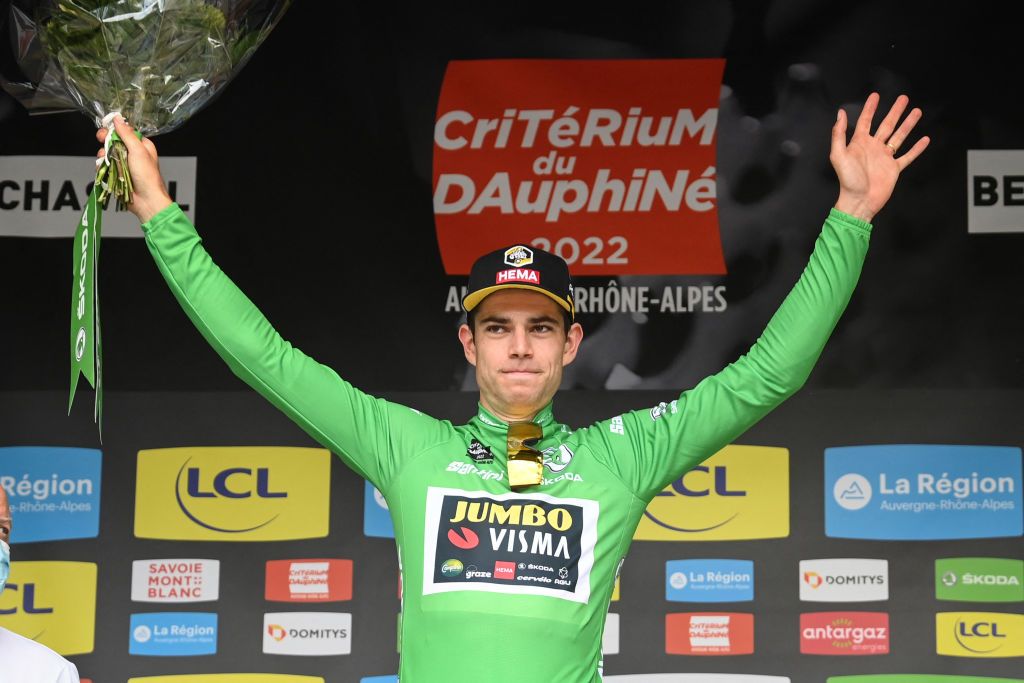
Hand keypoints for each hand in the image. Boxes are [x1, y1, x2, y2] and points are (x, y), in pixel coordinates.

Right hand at [96, 116, 172, 222]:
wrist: (146, 200)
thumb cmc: (147, 176)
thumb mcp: (138, 151)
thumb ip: (127, 134)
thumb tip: (118, 119)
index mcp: (142, 145)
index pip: (125, 132)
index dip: (114, 129)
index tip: (105, 128)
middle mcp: (133, 153)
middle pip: (114, 141)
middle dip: (106, 142)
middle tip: (101, 141)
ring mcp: (125, 164)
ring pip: (107, 153)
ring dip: (104, 155)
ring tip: (105, 160)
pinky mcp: (118, 174)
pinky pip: (106, 166)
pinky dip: (103, 166)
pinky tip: (104, 168)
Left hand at [830, 93, 929, 222]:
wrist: (859, 201)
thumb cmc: (847, 181)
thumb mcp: (838, 155)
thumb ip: (839, 134)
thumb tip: (840, 114)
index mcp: (859, 144)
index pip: (865, 121)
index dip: (870, 108)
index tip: (875, 96)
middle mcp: (873, 148)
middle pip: (886, 125)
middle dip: (895, 111)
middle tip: (903, 98)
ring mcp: (884, 158)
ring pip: (899, 137)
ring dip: (908, 124)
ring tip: (916, 111)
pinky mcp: (894, 169)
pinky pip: (907, 156)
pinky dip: (917, 148)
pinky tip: (925, 139)